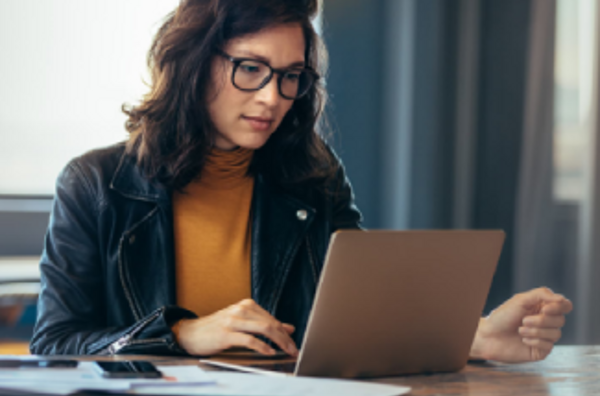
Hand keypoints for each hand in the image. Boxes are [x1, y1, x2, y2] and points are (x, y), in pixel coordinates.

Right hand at [173, 299, 297, 356]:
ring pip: (263, 329)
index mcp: (246, 305)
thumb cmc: (217, 329)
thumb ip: (264, 324)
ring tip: (286, 351)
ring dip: (278, 342)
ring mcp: (233, 320)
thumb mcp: (242, 323)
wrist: (191, 332)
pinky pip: (249, 340)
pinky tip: (269, 352)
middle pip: (270, 323)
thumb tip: (288, 328)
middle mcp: (241, 310)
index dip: (285, 332)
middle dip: (285, 338)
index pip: (272, 319)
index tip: (293, 344)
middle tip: (294, 350)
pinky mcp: (226, 334)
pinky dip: (262, 346)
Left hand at [470, 287, 572, 362]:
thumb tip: (561, 299)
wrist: (489, 336)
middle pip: (561, 320)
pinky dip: (535, 341)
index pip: (565, 306)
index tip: (545, 309)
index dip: (559, 307)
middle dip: (541, 321)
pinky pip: (549, 346)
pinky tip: (523, 340)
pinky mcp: (541, 350)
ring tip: (520, 330)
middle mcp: (546, 322)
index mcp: (543, 308)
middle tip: (524, 320)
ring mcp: (545, 337)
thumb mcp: (520, 300)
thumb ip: (541, 295)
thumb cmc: (502, 316)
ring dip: (536, 331)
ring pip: (556, 334)